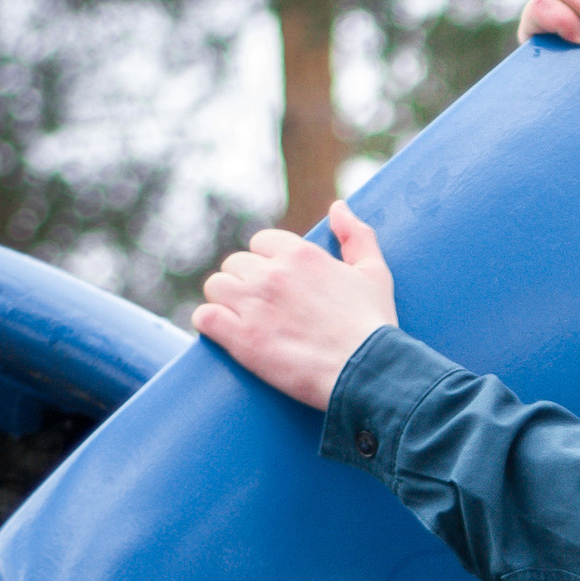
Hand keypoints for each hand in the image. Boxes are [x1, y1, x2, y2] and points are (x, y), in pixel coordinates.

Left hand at [192, 200, 399, 412]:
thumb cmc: (373, 326)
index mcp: (300, 254)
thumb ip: (356, 235)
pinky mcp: (241, 338)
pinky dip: (211, 324)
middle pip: (235, 264)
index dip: (267, 262)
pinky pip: (204, 317)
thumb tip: (338, 207)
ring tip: (244, 320)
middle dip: (245, 283)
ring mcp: (253, 305)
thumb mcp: (375, 273)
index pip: (261, 242)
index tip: (279, 284)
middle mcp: (272, 273)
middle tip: (263, 308)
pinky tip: (226, 333)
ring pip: (216, 287)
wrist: (368, 372)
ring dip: (225, 301)